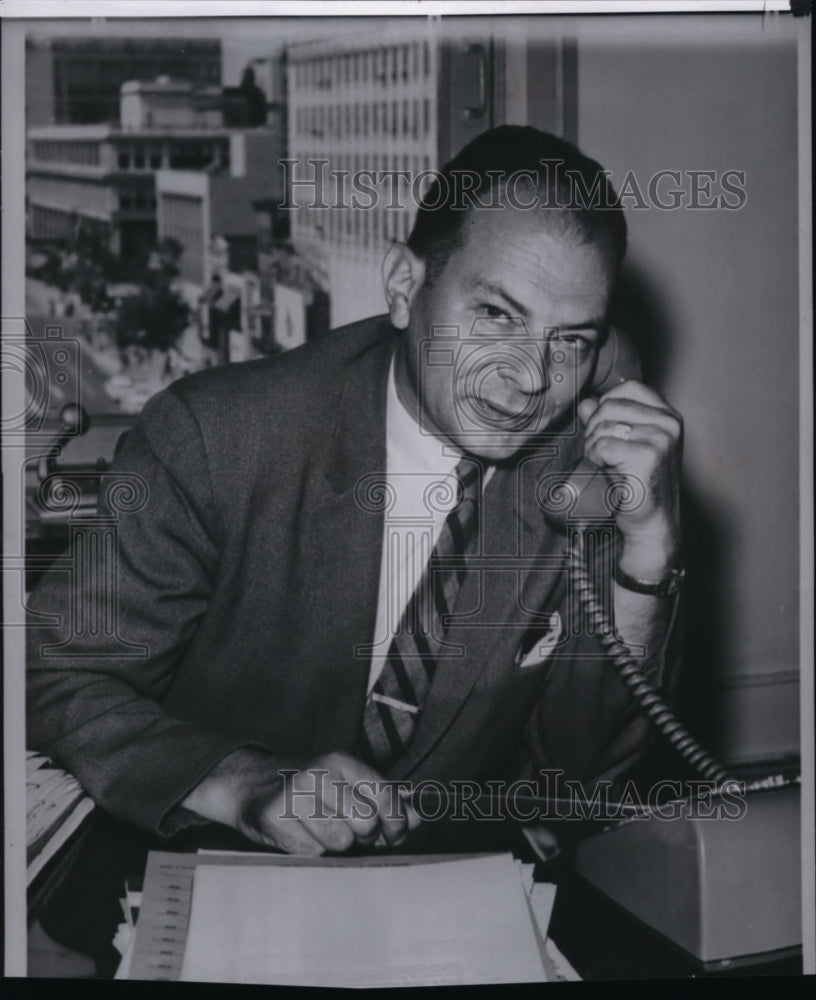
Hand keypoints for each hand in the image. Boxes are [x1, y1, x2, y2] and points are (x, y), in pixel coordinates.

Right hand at [182, 747, 419, 854]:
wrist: (248, 783)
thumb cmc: (306, 786)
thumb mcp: (344, 782)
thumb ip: (382, 800)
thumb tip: (417, 818)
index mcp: (341, 761)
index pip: (385, 795)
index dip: (396, 822)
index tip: (394, 835)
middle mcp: (319, 773)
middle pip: (365, 823)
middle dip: (362, 835)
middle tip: (349, 830)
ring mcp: (294, 794)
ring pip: (339, 841)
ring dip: (335, 844)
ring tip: (320, 829)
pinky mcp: (273, 818)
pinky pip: (311, 852)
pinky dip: (310, 850)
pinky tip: (299, 834)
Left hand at [577, 379, 681, 577]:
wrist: (650, 521)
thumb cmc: (637, 484)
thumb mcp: (624, 445)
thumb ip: (607, 420)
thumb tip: (587, 403)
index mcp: (667, 415)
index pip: (629, 388)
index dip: (607, 404)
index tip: (605, 429)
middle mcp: (669, 423)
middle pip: (610, 406)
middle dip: (594, 429)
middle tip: (601, 454)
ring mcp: (661, 438)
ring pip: (603, 426)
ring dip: (593, 447)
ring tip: (606, 465)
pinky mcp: (648, 456)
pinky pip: (603, 445)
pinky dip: (595, 459)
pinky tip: (606, 472)